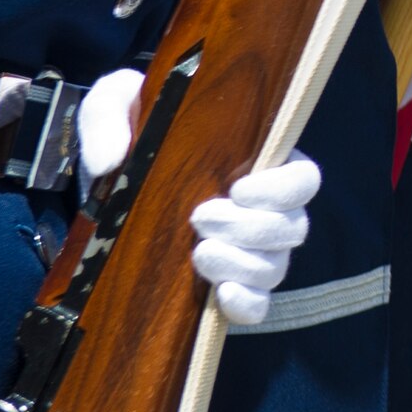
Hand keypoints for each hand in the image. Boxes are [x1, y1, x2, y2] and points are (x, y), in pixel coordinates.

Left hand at [77, 74, 319, 324]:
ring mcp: (249, 250)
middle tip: (201, 217)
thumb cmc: (130, 128)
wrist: (109, 181)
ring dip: (243, 264)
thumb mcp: (114, 105)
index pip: (303, 178)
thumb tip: (110, 160)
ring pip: (276, 266)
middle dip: (251, 228)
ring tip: (199, 254)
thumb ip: (108, 118)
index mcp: (257, 158)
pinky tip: (219, 294)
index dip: (283, 189)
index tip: (238, 189)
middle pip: (294, 227)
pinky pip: (257, 305)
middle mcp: (265, 207)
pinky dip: (246, 304)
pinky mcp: (227, 284)